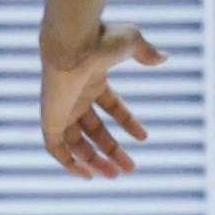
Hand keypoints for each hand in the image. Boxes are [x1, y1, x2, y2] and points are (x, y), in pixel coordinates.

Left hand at [40, 22, 165, 177]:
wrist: (74, 42)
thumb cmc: (101, 39)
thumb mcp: (131, 42)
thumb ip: (146, 52)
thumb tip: (164, 57)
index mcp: (91, 79)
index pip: (109, 105)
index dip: (126, 121)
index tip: (144, 137)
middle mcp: (74, 95)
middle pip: (92, 129)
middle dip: (111, 149)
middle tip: (130, 169)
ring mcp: (61, 107)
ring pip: (75, 142)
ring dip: (94, 160)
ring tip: (115, 175)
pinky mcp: (50, 118)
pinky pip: (55, 148)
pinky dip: (68, 163)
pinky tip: (88, 174)